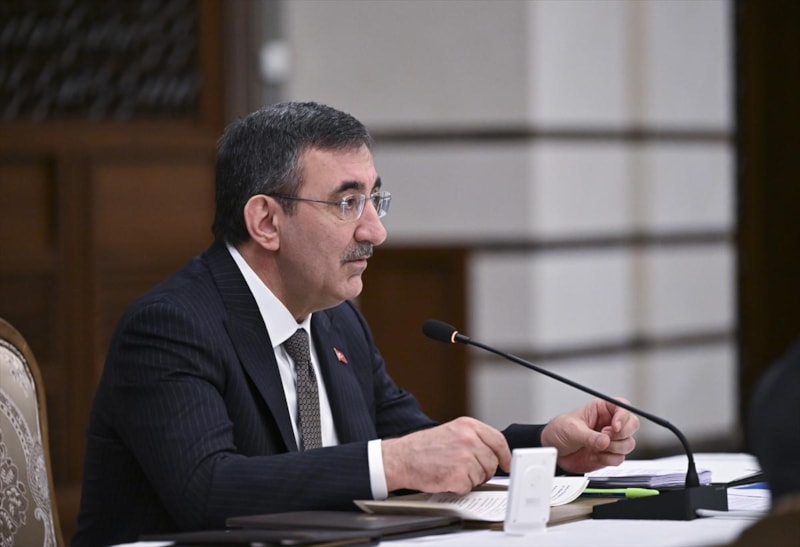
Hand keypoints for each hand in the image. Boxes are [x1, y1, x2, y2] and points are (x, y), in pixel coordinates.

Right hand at [381, 417, 511, 494]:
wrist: (401, 458)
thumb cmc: (422, 447)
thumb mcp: (451, 432)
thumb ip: (473, 439)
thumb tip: (492, 453)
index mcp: (468, 426)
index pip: (498, 440)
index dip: (504, 455)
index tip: (506, 464)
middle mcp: (469, 440)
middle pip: (492, 462)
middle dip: (483, 470)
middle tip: (466, 470)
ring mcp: (465, 458)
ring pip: (482, 476)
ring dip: (470, 479)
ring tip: (451, 470)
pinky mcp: (459, 476)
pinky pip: (470, 487)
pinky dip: (459, 487)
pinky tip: (446, 478)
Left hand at [540, 398, 638, 473]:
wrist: (554, 451)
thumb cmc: (559, 431)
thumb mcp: (572, 430)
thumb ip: (589, 436)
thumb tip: (605, 441)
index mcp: (600, 409)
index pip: (622, 406)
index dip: (623, 416)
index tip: (615, 427)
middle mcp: (609, 423)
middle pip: (632, 425)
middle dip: (622, 434)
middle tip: (606, 438)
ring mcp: (610, 440)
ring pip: (629, 443)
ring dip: (614, 448)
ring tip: (596, 448)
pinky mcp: (609, 454)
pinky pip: (620, 458)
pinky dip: (608, 459)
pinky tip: (594, 456)